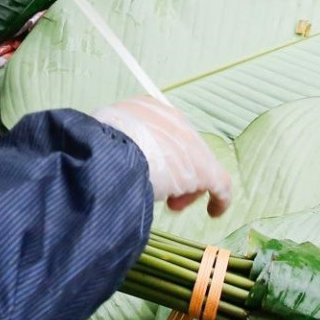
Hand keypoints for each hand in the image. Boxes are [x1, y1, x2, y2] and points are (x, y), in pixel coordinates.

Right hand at [92, 94, 232, 217]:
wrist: (112, 155)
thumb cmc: (100, 147)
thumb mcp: (102, 138)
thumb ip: (112, 144)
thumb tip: (106, 159)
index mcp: (147, 108)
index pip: (160, 133)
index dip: (156, 156)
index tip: (148, 174)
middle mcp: (173, 120)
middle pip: (180, 149)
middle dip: (172, 174)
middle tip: (160, 194)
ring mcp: (191, 145)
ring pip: (196, 168)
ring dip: (186, 189)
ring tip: (172, 205)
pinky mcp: (206, 169)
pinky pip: (220, 184)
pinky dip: (218, 199)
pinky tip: (214, 211)